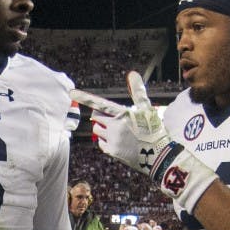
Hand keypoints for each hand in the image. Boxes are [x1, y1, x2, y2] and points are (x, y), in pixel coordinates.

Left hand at [72, 72, 217, 210]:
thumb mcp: (147, 109)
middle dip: (100, 116)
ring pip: (97, 130)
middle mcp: (115, 126)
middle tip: (111, 119)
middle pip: (96, 117)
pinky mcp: (112, 151)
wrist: (157, 155)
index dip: (85, 97)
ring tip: (117, 132)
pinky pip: (101, 143)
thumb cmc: (153, 130)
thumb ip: (137, 91)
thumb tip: (133, 73)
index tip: (72, 92)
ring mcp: (112, 139)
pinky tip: (117, 142)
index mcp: (123, 113)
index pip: (101, 103)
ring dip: (102, 129)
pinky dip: (105, 142)